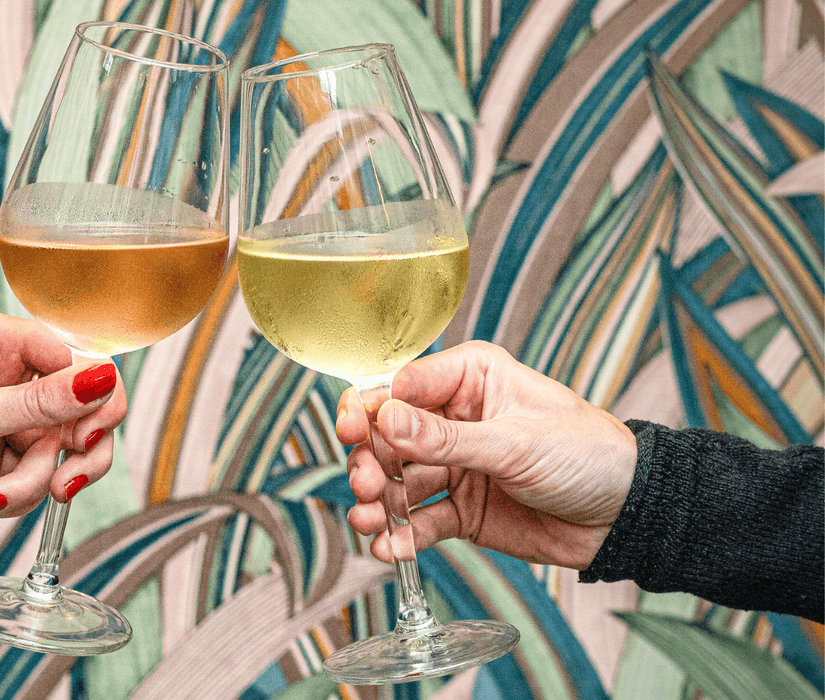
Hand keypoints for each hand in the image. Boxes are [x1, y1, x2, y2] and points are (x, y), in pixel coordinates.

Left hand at [0, 309, 126, 524]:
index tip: (88, 437)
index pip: (77, 358)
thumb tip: (103, 378)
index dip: (96, 398)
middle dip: (75, 451)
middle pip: (76, 410)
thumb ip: (38, 403)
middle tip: (63, 483)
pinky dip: (14, 496)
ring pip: (54, 451)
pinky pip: (27, 477)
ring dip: (35, 483)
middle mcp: (0, 375)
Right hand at [336, 341, 635, 568]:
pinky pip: (419, 521)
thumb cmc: (589, 454)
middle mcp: (455, 418)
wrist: (628, 516)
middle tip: (367, 485)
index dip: (371, 408)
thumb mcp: (515, 442)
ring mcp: (455, 466)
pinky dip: (400, 537)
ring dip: (378, 503)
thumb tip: (386, 420)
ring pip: (397, 482)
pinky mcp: (460, 510)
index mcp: (470, 378)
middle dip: (371, 462)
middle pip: (388, 437)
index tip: (353, 430)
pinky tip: (388, 549)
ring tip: (369, 522)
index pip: (402, 387)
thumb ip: (446, 438)